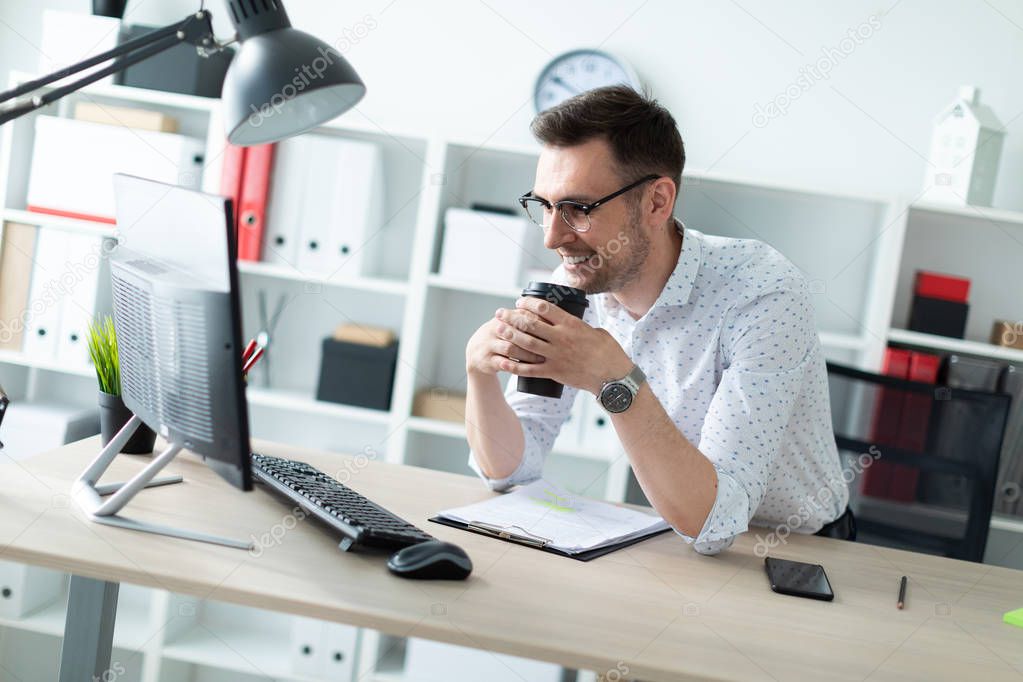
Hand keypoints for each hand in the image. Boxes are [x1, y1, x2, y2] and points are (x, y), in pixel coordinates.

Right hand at [466, 314, 546, 376]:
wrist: (475, 352)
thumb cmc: (499, 336)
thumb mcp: (506, 324)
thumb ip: (523, 318)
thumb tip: (549, 314)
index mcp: (501, 318)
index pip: (520, 316)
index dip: (536, 321)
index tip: (550, 328)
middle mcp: (493, 330)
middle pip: (515, 331)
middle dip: (533, 338)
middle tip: (549, 345)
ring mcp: (489, 346)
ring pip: (510, 348)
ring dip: (526, 354)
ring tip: (541, 358)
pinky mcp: (488, 361)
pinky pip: (503, 364)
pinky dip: (515, 366)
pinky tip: (526, 368)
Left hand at [492, 297, 631, 394]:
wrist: (613, 378)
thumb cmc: (609, 352)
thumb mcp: (596, 331)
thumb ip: (579, 325)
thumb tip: (569, 321)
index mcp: (572, 325)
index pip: (544, 308)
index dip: (528, 303)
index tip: (519, 302)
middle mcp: (561, 339)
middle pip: (530, 324)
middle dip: (512, 317)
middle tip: (500, 313)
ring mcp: (556, 356)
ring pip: (526, 344)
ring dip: (509, 336)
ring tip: (498, 330)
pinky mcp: (554, 373)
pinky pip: (529, 369)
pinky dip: (514, 365)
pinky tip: (502, 361)